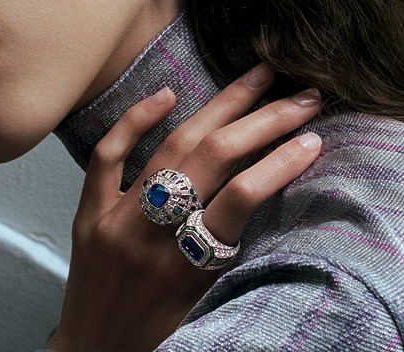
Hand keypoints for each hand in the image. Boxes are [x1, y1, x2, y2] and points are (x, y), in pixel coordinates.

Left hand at [48, 65, 322, 351]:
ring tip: (257, 78)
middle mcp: (151, 238)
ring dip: (219, 107)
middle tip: (302, 97)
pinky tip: (169, 93)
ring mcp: (115, 221)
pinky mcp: (88, 214)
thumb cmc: (161, 337)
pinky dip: (135, 121)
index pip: (243, 199)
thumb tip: (271, 188)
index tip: (314, 139)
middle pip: (213, 160)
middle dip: (264, 121)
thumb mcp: (208, 303)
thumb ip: (230, 251)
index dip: (282, 163)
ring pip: (171, 147)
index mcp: (189, 269)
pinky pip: (107, 157)